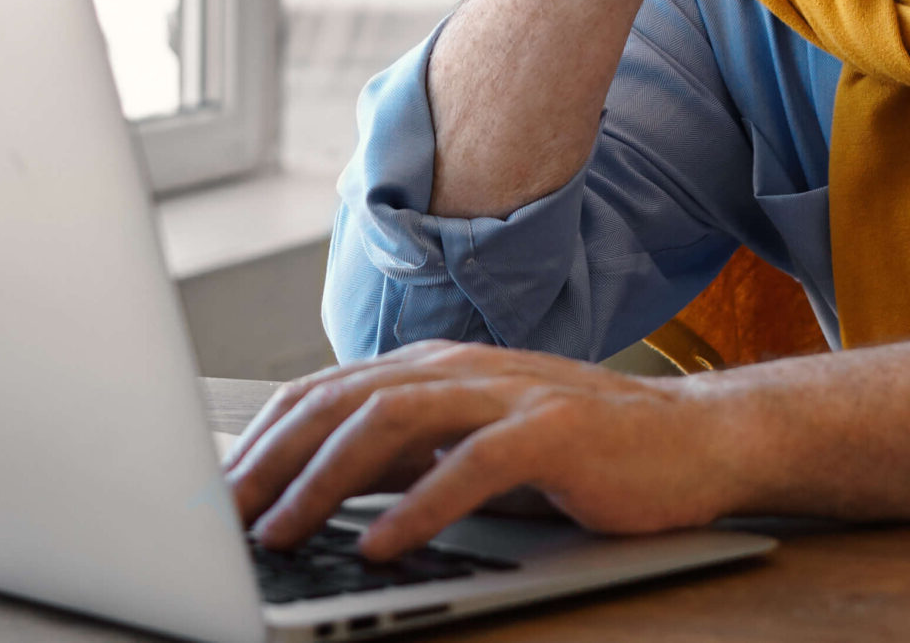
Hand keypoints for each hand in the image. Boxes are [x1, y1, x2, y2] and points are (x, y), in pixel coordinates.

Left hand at [224, 342, 745, 560]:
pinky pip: (472, 465)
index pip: (324, 391)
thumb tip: (308, 493)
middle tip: (221, 516)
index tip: (213, 492)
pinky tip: (380, 542)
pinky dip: (418, 504)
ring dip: (324, 480)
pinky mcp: (555, 431)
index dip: (260, 439)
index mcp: (434, 367)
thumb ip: (401, 458)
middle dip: (271, 459)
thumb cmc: (580, 453)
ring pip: (392, 422)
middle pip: (342, 400)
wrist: (696, 440)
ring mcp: (509, 393)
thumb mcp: (472, 447)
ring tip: (280, 530)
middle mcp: (462, 368)